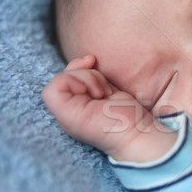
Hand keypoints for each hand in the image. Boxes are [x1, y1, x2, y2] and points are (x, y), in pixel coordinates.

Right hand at [42, 55, 175, 161]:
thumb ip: (93, 76)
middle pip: (62, 76)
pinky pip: (54, 88)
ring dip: (86, 78)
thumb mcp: (107, 88)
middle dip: (85, 72)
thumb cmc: (128, 114)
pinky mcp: (66, 116)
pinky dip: (76, 82)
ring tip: (103, 94)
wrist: (138, 133)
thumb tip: (88, 58)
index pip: (65, 78)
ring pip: (59, 80)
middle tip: (105, 89)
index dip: (78, 66)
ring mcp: (66, 115)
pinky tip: (97, 94)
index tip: (94, 63)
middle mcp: (69, 111)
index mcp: (78, 106)